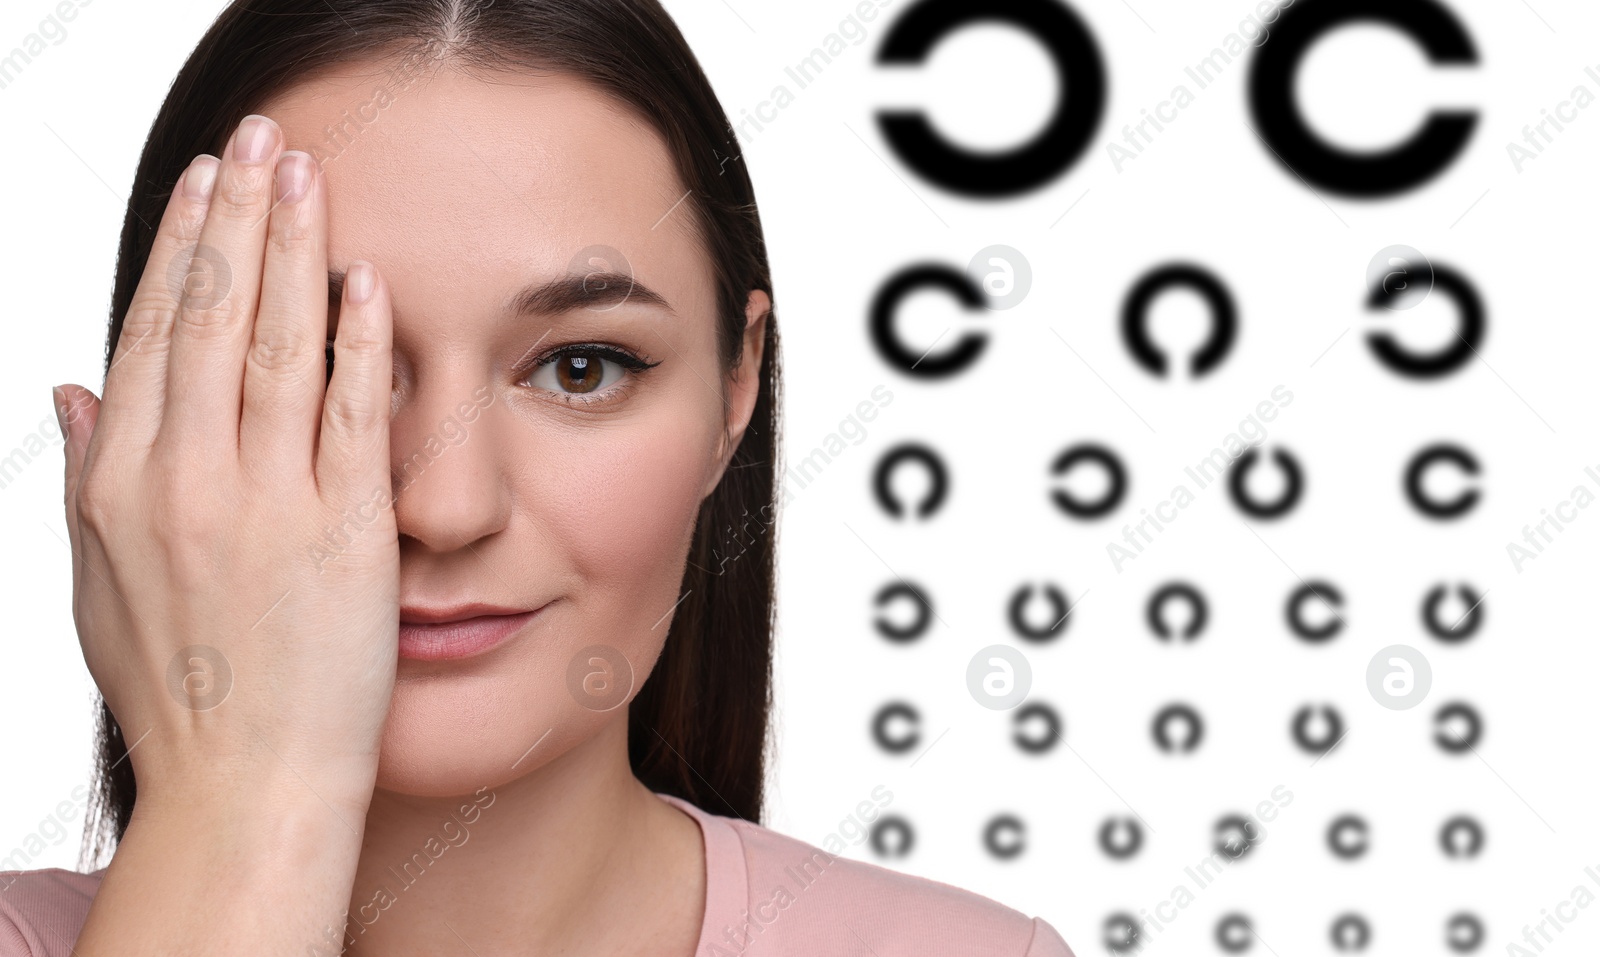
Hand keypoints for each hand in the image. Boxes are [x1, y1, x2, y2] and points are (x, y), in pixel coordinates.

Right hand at [57, 113, 397, 816]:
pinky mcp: (345, 534)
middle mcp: (186, 483)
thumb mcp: (99, 586)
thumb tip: (71, 391)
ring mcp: (266, 505)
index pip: (148, 335)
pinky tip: (365, 281)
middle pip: (207, 317)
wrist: (248, 785)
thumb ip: (86, 480)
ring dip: (293, 249)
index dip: (179, 248)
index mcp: (121, 488)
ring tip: (309, 175)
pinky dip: (356, 342)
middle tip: (262, 140)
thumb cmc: (177, 693)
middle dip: (237, 217)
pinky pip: (350, 417)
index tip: (205, 185)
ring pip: (273, 346)